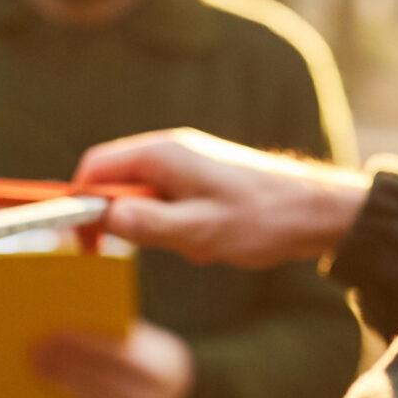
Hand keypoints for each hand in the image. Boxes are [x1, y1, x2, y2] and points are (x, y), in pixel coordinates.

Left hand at [29, 321, 194, 397]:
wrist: (184, 392)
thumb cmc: (153, 355)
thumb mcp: (146, 340)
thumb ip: (117, 332)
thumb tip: (72, 319)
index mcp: (162, 367)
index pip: (118, 353)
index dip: (84, 342)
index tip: (53, 331)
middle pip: (102, 378)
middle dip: (66, 364)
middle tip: (35, 351)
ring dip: (62, 382)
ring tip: (38, 366)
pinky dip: (72, 397)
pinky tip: (54, 383)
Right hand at [74, 128, 369, 269]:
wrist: (316, 210)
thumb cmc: (263, 218)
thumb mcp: (201, 231)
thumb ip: (150, 224)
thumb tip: (105, 217)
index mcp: (162, 154)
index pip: (95, 167)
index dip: (80, 203)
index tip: (84, 241)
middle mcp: (169, 150)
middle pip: (115, 182)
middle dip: (128, 222)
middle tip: (160, 246)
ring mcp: (185, 163)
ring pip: (143, 198)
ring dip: (159, 229)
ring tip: (199, 245)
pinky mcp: (199, 179)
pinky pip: (169, 204)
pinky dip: (179, 229)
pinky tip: (211, 242)